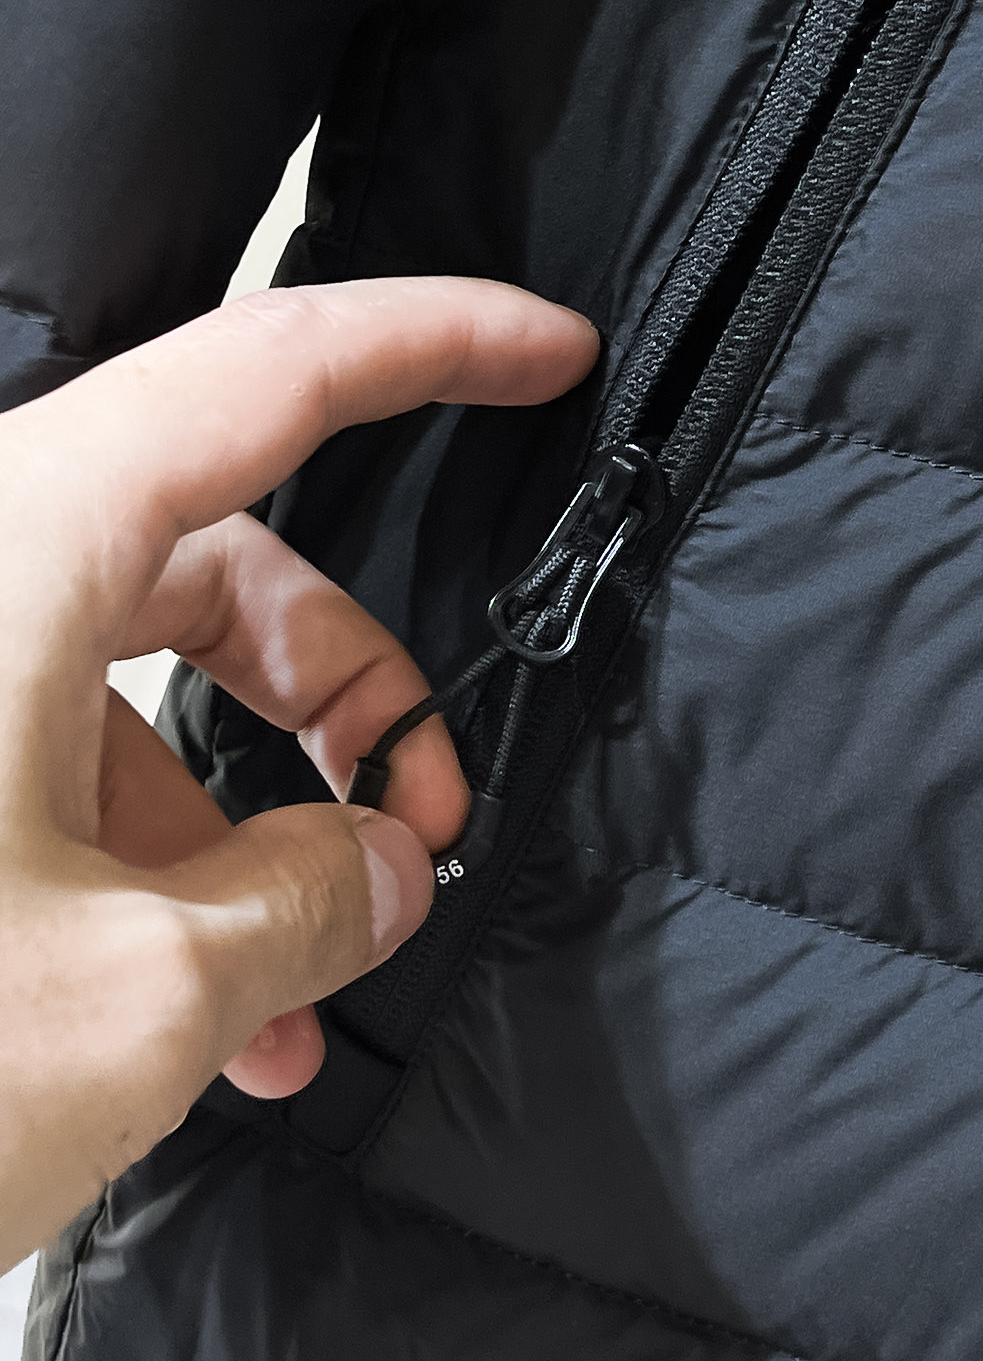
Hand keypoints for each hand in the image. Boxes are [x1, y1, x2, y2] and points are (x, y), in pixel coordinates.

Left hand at [0, 277, 596, 1270]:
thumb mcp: (131, 994)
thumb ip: (305, 903)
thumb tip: (386, 871)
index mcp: (12, 552)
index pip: (268, 372)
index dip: (434, 343)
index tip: (550, 352)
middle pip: (224, 556)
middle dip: (354, 691)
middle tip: (428, 825)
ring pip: (141, 680)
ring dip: (256, 823)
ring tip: (317, 988)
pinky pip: (58, 767)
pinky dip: (158, 868)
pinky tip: (215, 1017)